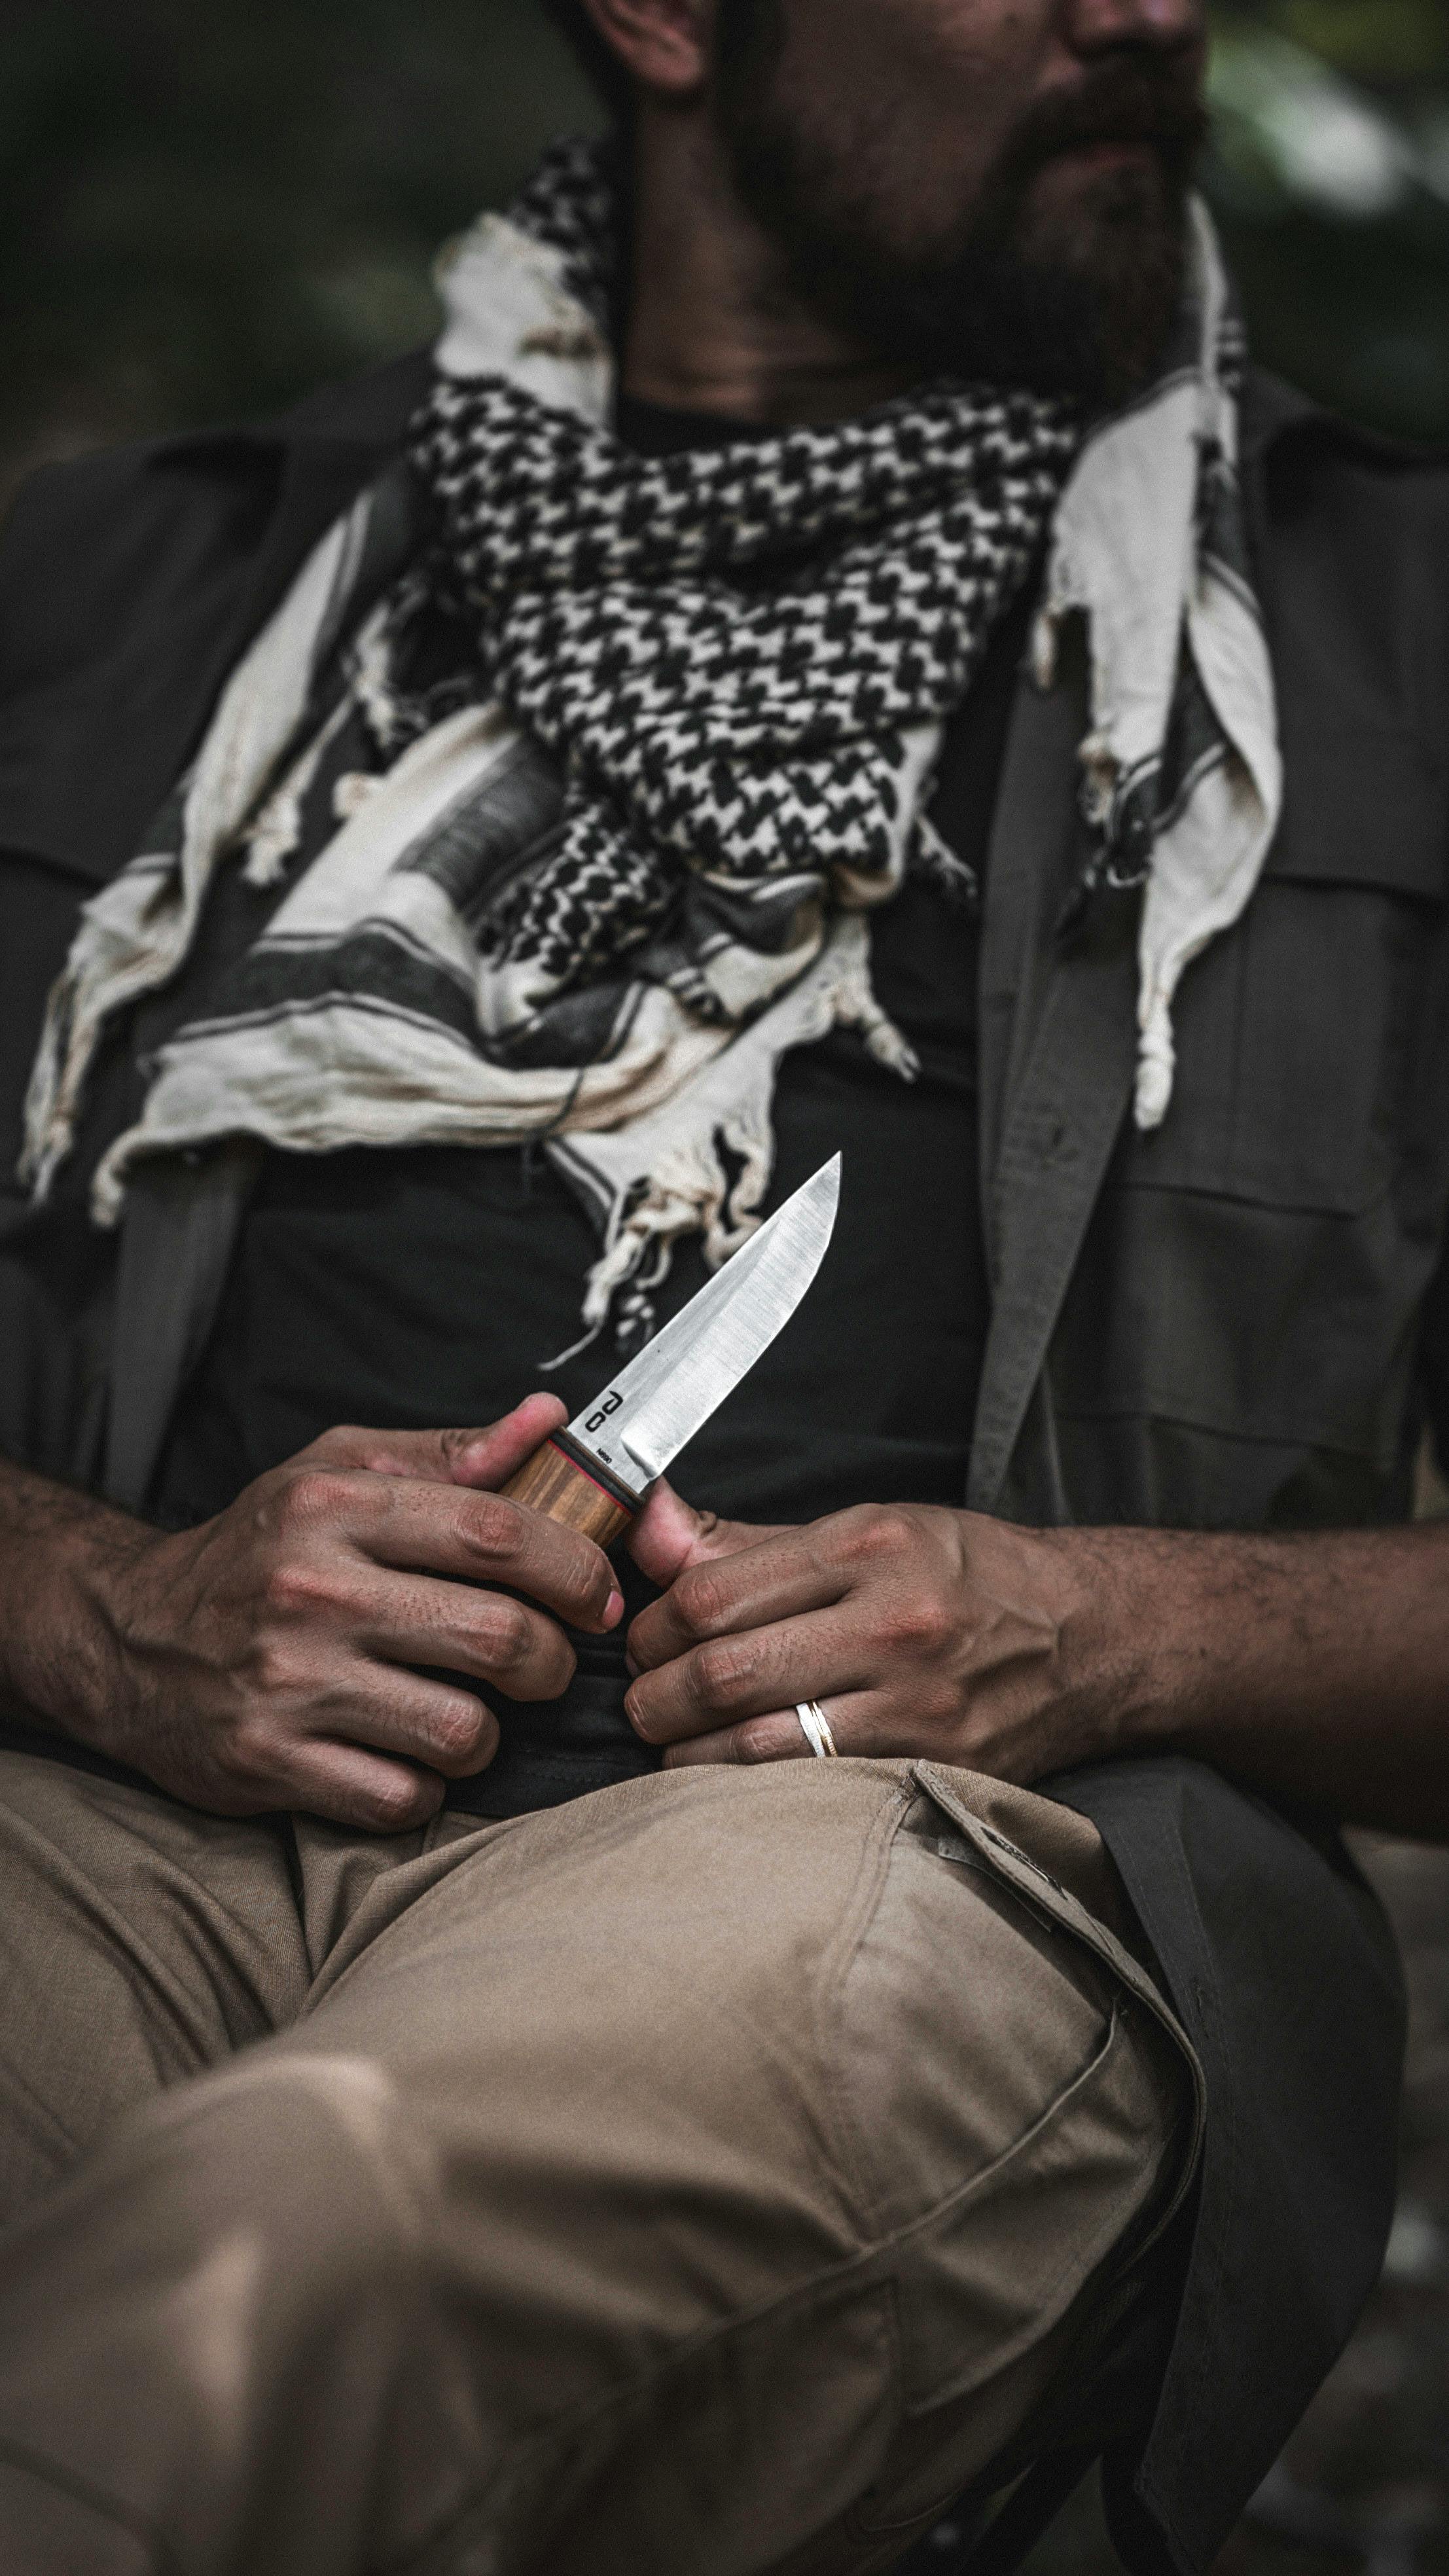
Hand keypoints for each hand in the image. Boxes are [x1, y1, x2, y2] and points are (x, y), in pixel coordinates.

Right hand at [60, 1396, 621, 1830]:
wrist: (125, 1636)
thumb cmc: (256, 1549)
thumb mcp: (338, 1470)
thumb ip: (451, 1451)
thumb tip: (551, 1423)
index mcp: (337, 1509)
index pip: (500, 1532)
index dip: (578, 1569)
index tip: (600, 1597)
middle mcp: (313, 1591)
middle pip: (499, 1636)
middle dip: (552, 1660)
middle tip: (546, 1662)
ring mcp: (289, 1683)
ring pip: (463, 1730)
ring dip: (489, 1732)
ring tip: (468, 1711)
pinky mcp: (269, 1762)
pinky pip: (402, 1796)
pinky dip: (424, 1787)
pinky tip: (405, 1755)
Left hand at [624, 1483, 1106, 1779]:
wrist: (1092, 1635)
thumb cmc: (965, 1574)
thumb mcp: (863, 1528)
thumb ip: (744, 1541)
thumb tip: (643, 1524)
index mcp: (866, 1547)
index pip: (710, 1595)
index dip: (652, 1626)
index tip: (645, 1641)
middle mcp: (892, 1621)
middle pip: (723, 1673)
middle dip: (655, 1698)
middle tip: (646, 1700)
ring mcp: (917, 1702)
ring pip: (754, 1748)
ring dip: (689, 1755)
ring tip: (679, 1742)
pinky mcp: (935, 1765)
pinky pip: (809, 1790)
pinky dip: (752, 1791)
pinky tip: (735, 1778)